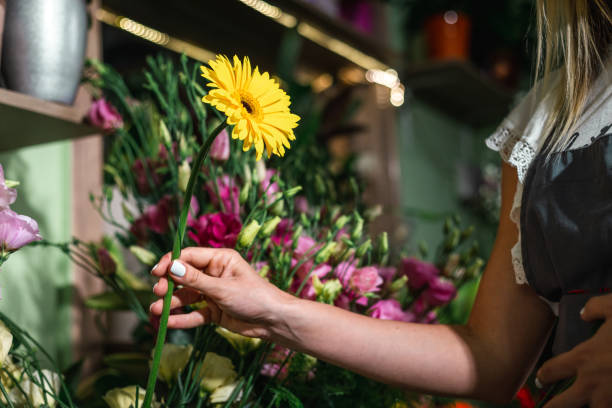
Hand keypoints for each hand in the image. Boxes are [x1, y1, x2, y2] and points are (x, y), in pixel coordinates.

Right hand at [150, 247, 293, 338]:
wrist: (273, 321)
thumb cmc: (254, 297)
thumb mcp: (223, 288)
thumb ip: (195, 280)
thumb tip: (171, 267)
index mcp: (220, 259)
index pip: (189, 256)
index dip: (170, 262)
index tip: (156, 273)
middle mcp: (214, 274)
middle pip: (184, 276)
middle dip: (168, 284)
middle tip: (157, 293)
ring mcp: (213, 293)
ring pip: (186, 296)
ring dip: (171, 303)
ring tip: (156, 311)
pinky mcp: (214, 311)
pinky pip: (194, 313)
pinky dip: (181, 318)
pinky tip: (167, 323)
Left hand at [537, 293, 611, 407]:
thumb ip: (595, 308)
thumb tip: (584, 314)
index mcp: (585, 357)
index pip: (553, 370)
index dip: (543, 376)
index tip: (540, 380)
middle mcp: (594, 381)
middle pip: (564, 404)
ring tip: (583, 406)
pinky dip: (607, 405)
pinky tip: (606, 402)